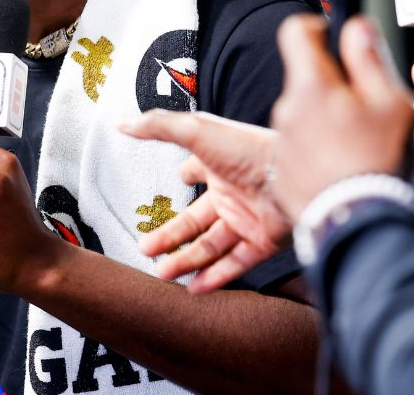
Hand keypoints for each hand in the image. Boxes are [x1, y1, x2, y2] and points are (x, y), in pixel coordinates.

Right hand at [121, 113, 288, 293]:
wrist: (290, 177)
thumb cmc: (246, 149)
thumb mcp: (196, 131)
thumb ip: (159, 128)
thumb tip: (123, 124)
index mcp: (221, 165)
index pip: (200, 170)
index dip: (188, 174)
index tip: (180, 180)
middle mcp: (235, 192)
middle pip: (196, 219)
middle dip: (170, 235)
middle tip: (145, 250)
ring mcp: (250, 218)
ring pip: (212, 245)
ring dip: (186, 260)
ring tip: (162, 274)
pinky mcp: (264, 241)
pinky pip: (237, 262)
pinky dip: (215, 276)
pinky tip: (194, 288)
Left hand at [269, 15, 413, 220]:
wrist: (356, 221)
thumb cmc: (376, 162)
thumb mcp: (389, 100)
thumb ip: (369, 57)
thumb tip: (356, 27)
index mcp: (312, 85)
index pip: (295, 31)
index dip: (316, 27)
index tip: (332, 38)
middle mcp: (287, 110)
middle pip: (307, 80)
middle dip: (335, 86)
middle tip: (367, 105)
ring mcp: (283, 144)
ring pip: (306, 116)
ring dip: (329, 121)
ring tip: (362, 142)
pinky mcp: (283, 174)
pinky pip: (302, 149)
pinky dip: (322, 151)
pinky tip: (347, 165)